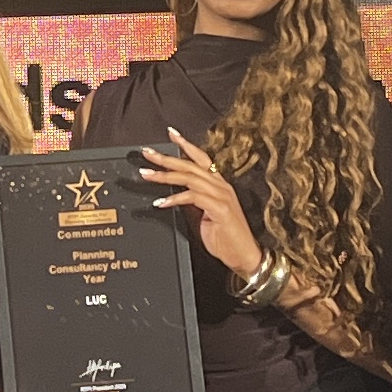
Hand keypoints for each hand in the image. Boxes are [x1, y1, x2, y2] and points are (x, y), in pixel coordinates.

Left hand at [136, 129, 261, 279]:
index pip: (201, 159)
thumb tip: (172, 194)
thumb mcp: (203, 216)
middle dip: (167, 157)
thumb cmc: (225, 238)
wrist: (244, 256)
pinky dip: (175, 198)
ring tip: (147, 174)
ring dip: (166, 175)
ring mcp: (222, 196)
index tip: (171, 134)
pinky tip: (161, 202)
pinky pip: (193, 197)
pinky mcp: (220, 208)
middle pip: (191, 165)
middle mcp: (221, 186)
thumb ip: (192, 202)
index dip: (186, 145)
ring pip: (190, 177)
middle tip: (147, 153)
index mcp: (218, 185)